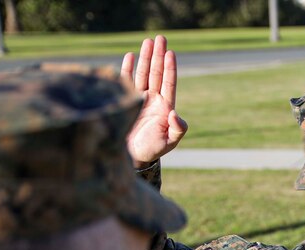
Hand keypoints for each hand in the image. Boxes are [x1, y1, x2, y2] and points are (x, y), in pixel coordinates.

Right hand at [121, 35, 187, 166]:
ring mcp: (140, 98)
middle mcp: (153, 99)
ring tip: (148, 41)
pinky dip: (128, 68)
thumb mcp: (170, 141)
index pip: (168, 83)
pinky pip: (127, 80)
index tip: (170, 53)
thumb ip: (178, 128)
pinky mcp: (126, 100)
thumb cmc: (153, 149)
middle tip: (160, 37)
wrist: (134, 156)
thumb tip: (175, 113)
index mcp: (165, 107)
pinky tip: (130, 55)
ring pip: (143, 73)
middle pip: (157, 73)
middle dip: (158, 55)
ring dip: (146, 58)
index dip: (170, 68)